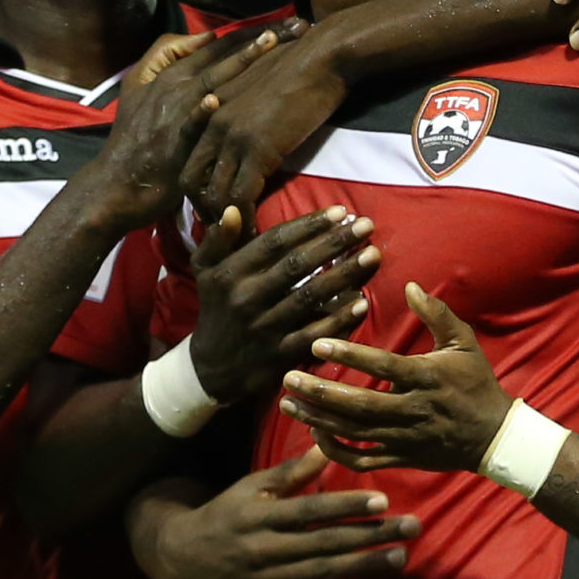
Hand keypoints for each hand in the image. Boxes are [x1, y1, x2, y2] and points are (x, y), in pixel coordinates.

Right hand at [84, 26, 293, 228]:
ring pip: (214, 81)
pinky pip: (190, 126)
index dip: (251, 31)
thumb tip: (204, 38)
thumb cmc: (134, 136)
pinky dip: (201, 112)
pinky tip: (216, 101)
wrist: (120, 183)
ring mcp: (176, 115)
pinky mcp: (175, 145)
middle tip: (297, 24)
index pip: (219, 45)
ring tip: (272, 43)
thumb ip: (165, 55)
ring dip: (243, 61)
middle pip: (225, 56)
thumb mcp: (138, 86)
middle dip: (262, 38)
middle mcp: (177, 88)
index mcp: (173, 74)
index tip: (283, 22)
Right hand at [139, 448, 418, 578]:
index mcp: (260, 513)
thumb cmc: (224, 517)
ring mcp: (262, 578)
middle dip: (372, 534)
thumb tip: (325, 446)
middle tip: (412, 527)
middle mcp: (263, 546)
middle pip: (325, 540)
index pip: (311, 508)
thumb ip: (289, 474)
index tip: (383, 499)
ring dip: (363, 565)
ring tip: (399, 557)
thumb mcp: (250, 489)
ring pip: (319, 570)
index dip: (347, 504)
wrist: (178, 559)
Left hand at [180, 24, 348, 218]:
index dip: (197, 186)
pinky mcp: (257, 150)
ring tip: (239, 237)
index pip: (189, 157)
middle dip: (203, 209)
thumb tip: (251, 132)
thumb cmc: (299, 66)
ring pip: (213, 194)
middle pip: (191, 180)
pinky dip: (245, 221)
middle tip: (222, 227)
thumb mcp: (257, 86)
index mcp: (211, 109)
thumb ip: (244, 109)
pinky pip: (241, 197)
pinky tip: (256, 232)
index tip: (212, 204)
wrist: (322, 55)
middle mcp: (213, 124)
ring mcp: (232, 138)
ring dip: (225, 221)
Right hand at [186, 204, 375, 402]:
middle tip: (365, 225)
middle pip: (297, 264)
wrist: (211, 369)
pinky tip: (362, 302)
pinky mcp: (279, 355)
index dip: (308, 225)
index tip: (339, 211)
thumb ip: (218, 240)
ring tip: (372, 255)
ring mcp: (264, 328)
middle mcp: (247, 298)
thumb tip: (232, 210)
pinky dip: (339, 319)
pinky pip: (314, 333)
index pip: (274, 242)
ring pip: (310, 296)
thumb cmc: (217, 310)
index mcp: (231, 274)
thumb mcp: (206, 272)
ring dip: (344, 274)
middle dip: (334, 242)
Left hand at [281, 283, 512, 473]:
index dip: (351, 355)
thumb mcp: (464, 344)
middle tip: (288, 378)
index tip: (317, 344)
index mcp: (428, 378)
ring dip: (319, 419)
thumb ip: (437, 315)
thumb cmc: (476, 384)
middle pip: (360, 405)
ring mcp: (405, 438)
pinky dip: (336, 452)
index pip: (384, 366)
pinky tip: (315, 434)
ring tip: (289, 404)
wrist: (494, 436)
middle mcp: (414, 410)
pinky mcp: (401, 458)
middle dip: (321, 392)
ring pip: (355, 433)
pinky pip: (363, 459)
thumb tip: (410, 286)